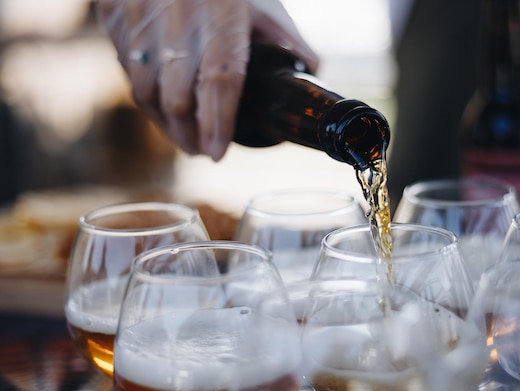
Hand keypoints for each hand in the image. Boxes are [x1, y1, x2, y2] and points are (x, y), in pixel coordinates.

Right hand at [97, 0, 318, 160]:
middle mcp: (179, 16)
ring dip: (165, 123)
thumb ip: (286, 37)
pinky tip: (161, 110)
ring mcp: (140, 16)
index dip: (218, 122)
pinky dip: (146, 98)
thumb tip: (312, 70)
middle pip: (178, 96)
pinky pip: (126, 71)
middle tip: (202, 151)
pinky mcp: (115, 17)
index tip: (217, 154)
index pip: (221, 79)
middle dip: (189, 134)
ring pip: (145, 90)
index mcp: (223, 11)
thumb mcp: (261, 1)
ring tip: (184, 138)